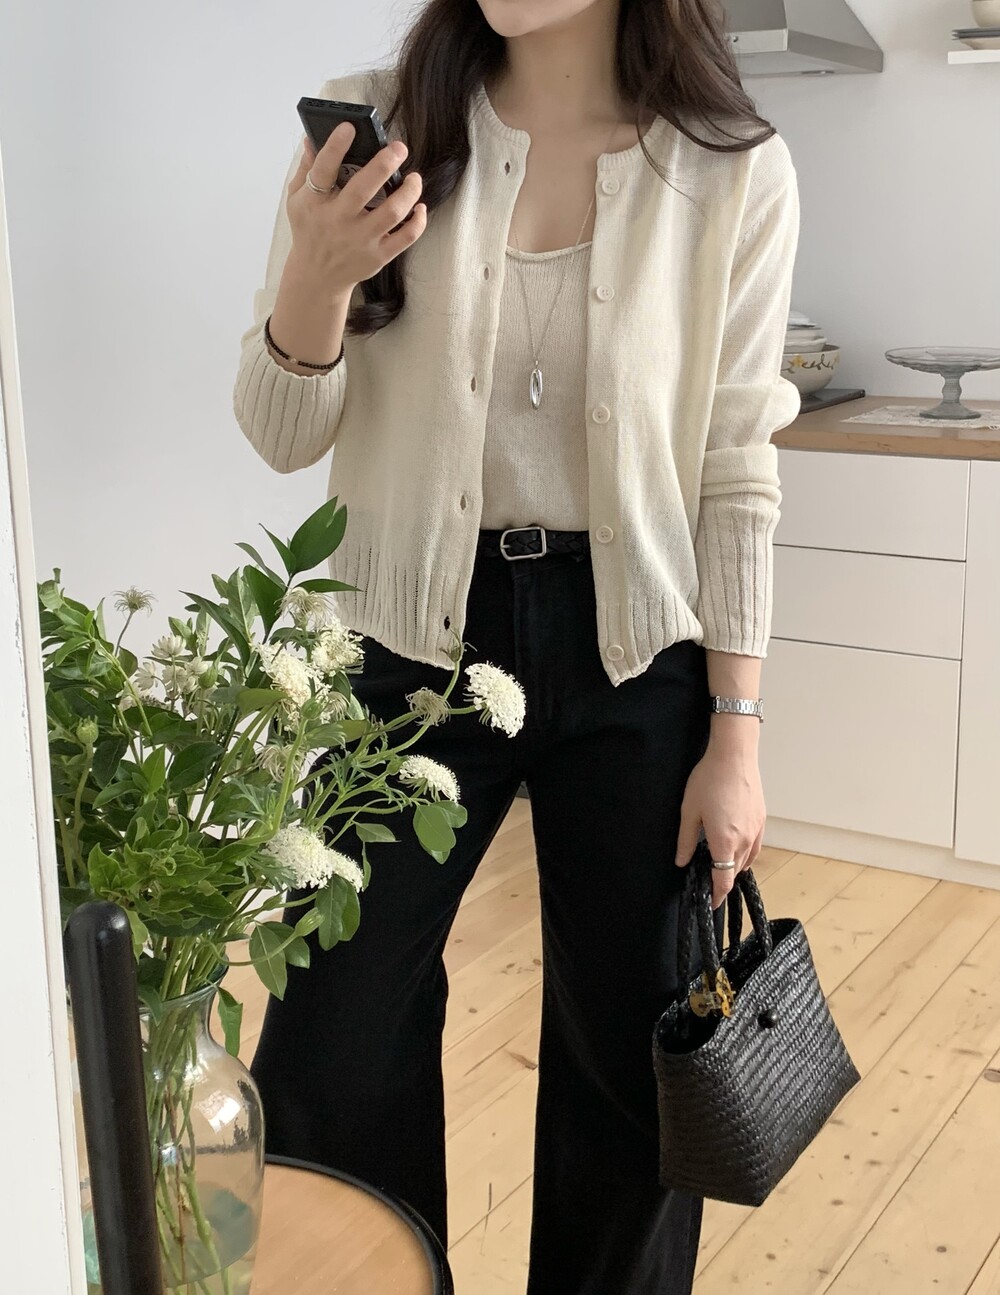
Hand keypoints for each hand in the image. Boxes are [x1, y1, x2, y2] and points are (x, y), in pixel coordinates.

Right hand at [286, 123, 427, 296]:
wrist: (317, 276)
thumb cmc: (310, 231)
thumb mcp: (297, 200)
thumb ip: (306, 169)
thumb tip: (311, 138)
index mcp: (316, 203)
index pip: (323, 170)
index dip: (335, 146)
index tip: (350, 127)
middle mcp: (339, 221)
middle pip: (364, 189)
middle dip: (384, 163)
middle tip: (399, 148)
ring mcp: (360, 240)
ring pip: (392, 211)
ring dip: (409, 191)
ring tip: (414, 178)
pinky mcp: (378, 256)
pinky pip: (406, 237)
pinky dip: (418, 220)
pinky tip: (419, 206)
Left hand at [674, 746, 765, 909]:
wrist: (734, 756)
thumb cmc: (709, 780)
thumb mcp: (689, 811)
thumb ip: (685, 840)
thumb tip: (682, 862)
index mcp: (724, 841)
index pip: (723, 879)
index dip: (717, 895)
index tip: (711, 903)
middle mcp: (744, 840)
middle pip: (735, 872)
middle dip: (723, 881)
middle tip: (709, 883)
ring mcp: (756, 830)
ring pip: (747, 860)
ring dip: (735, 869)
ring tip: (721, 869)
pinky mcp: (761, 820)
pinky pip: (755, 847)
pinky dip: (746, 855)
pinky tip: (737, 850)